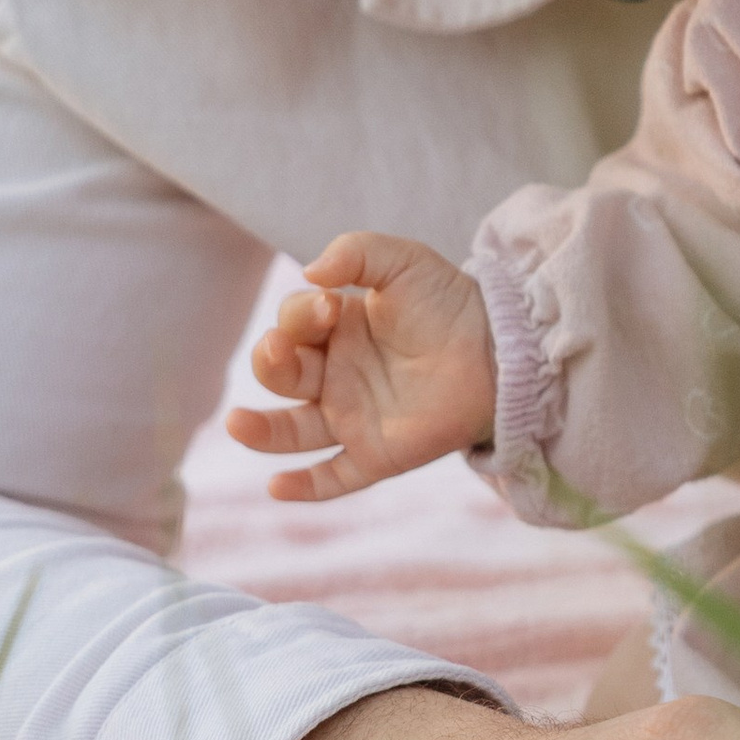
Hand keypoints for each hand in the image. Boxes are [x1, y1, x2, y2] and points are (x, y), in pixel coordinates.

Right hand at [225, 230, 497, 501]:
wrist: (502, 348)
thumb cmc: (451, 303)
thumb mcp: (404, 261)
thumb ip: (356, 252)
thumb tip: (310, 273)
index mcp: (335, 331)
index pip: (293, 324)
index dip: (300, 314)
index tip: (333, 303)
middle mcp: (336, 375)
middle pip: (280, 374)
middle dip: (271, 360)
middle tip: (285, 346)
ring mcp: (353, 417)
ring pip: (291, 431)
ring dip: (261, 431)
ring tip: (236, 424)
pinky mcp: (377, 454)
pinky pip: (334, 477)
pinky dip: (305, 487)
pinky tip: (276, 487)